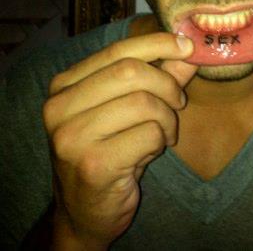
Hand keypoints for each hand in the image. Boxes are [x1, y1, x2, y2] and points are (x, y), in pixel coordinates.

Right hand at [43, 32, 195, 248]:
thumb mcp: (128, 107)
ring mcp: (71, 137)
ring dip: (167, 118)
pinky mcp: (92, 165)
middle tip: (178, 102)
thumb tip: (190, 47)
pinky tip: (151, 152)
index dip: (157, 44)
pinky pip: (148, 134)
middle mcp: (59, 107)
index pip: (117, 50)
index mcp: (64, 85)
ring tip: (164, 132)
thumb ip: (158, 75)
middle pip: (130, 72)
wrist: (85, 212)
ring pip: (143, 102)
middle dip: (166, 84)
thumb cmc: (109, 150)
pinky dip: (161, 140)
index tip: (187, 46)